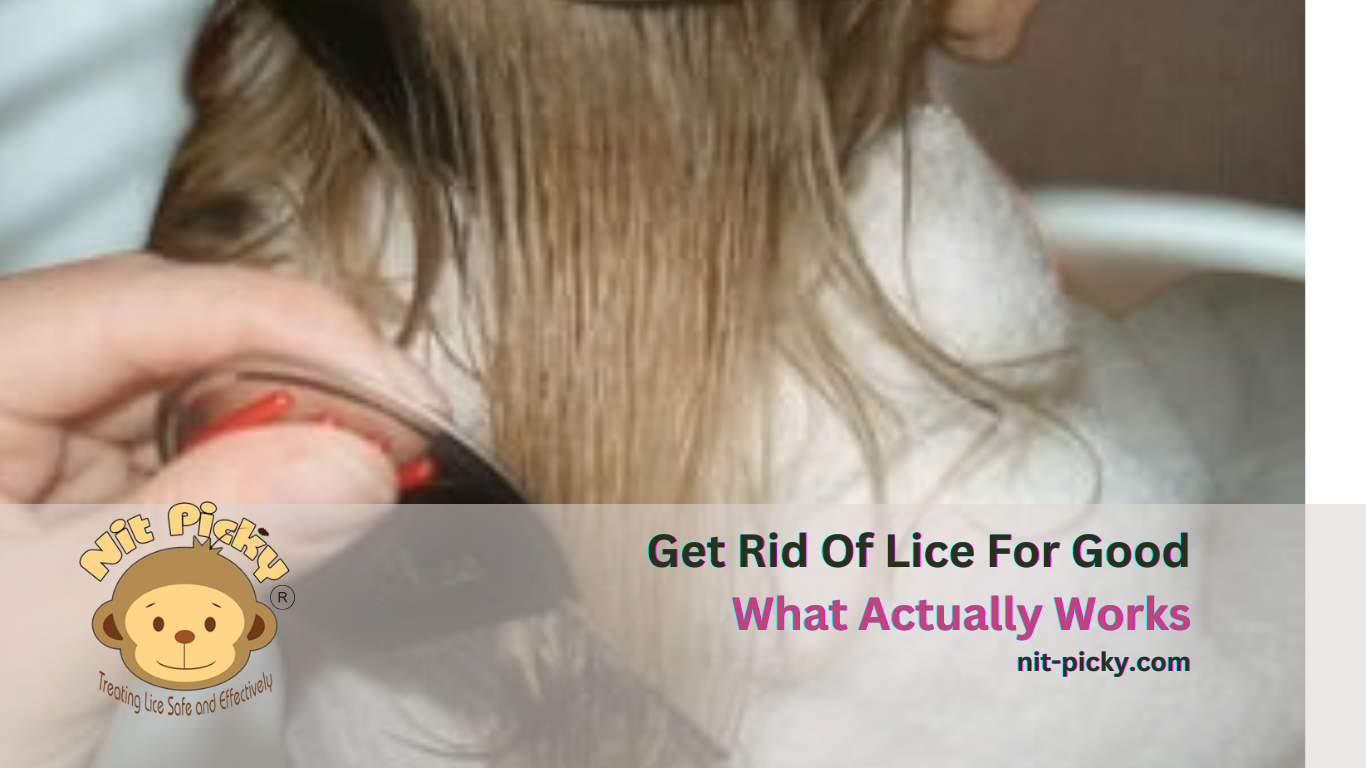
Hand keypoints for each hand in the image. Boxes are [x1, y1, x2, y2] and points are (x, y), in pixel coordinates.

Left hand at [0, 253, 441, 766]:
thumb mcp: (49, 636)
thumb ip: (200, 538)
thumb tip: (353, 461)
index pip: (136, 306)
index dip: (285, 327)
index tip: (398, 386)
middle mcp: (5, 389)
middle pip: (179, 336)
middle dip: (305, 379)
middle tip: (407, 434)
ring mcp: (43, 444)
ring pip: (199, 395)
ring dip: (299, 430)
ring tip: (379, 467)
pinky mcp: (86, 499)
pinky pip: (198, 459)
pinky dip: (271, 479)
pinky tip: (325, 492)